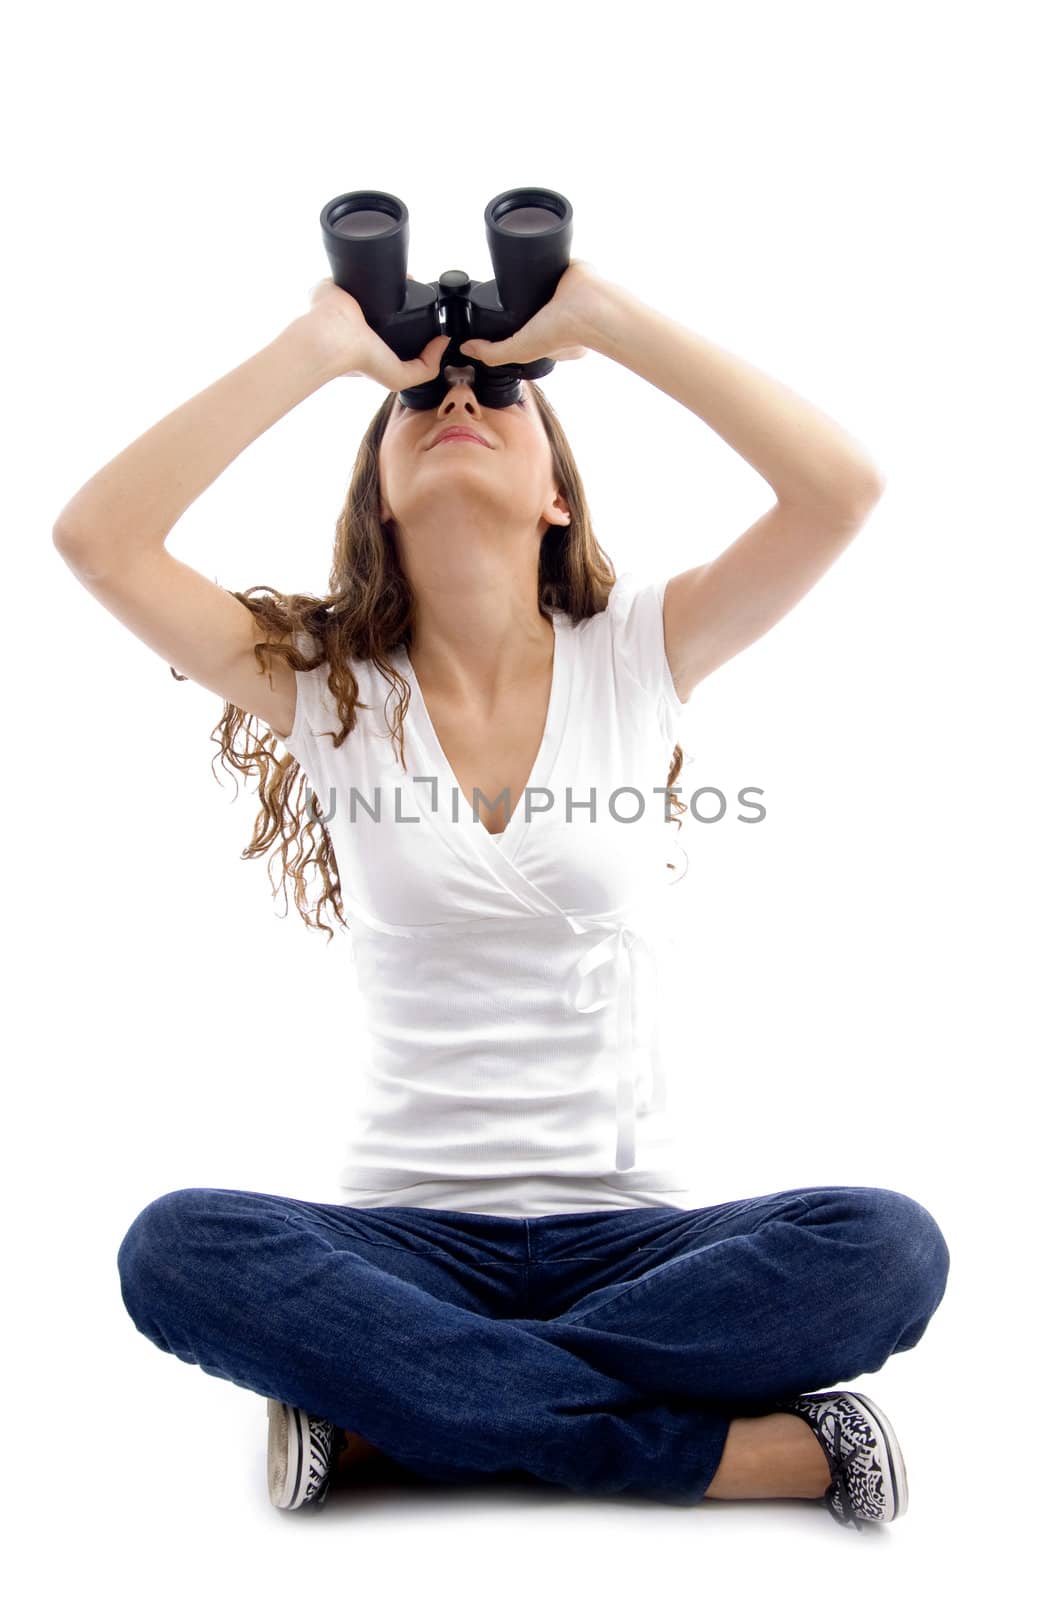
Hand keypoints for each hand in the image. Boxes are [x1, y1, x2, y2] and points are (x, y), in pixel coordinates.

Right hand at [304, 276, 449, 390]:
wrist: (333, 336)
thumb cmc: (360, 359)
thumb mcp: (400, 376)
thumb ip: (426, 368)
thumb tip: (443, 343)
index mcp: (370, 341)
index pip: (394, 329)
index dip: (411, 322)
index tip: (427, 315)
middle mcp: (360, 321)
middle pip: (386, 305)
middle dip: (402, 298)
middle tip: (417, 291)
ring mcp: (348, 300)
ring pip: (374, 285)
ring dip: (388, 279)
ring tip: (408, 276)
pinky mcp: (338, 282)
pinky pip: (356, 267)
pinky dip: (369, 264)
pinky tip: (386, 264)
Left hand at [457, 259, 609, 366]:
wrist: (589, 304)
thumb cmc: (564, 331)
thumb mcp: (521, 350)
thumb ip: (493, 353)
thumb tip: (467, 349)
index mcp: (551, 334)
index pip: (526, 328)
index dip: (510, 324)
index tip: (496, 316)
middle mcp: (557, 312)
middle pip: (529, 303)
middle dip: (517, 298)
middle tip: (503, 292)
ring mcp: (562, 290)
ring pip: (537, 281)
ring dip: (525, 275)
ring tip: (510, 269)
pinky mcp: (566, 267)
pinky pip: (548, 259)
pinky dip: (538, 255)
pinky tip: (526, 252)